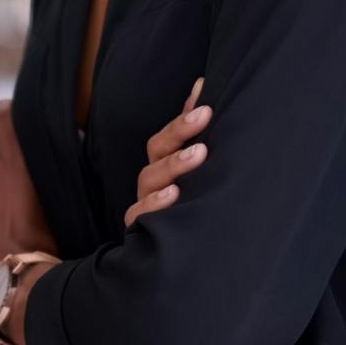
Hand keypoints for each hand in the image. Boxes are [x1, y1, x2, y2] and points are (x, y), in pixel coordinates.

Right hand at [123, 78, 210, 227]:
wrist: (188, 260)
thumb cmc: (195, 205)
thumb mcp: (198, 167)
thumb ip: (197, 130)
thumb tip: (202, 84)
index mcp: (165, 164)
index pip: (169, 135)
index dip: (184, 119)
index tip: (206, 106)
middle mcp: (154, 182)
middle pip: (157, 151)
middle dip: (179, 133)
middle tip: (204, 118)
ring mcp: (146, 204)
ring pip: (149, 180)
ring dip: (173, 165)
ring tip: (198, 155)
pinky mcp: (142, 231)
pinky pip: (139, 216)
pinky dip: (154, 204)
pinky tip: (174, 195)